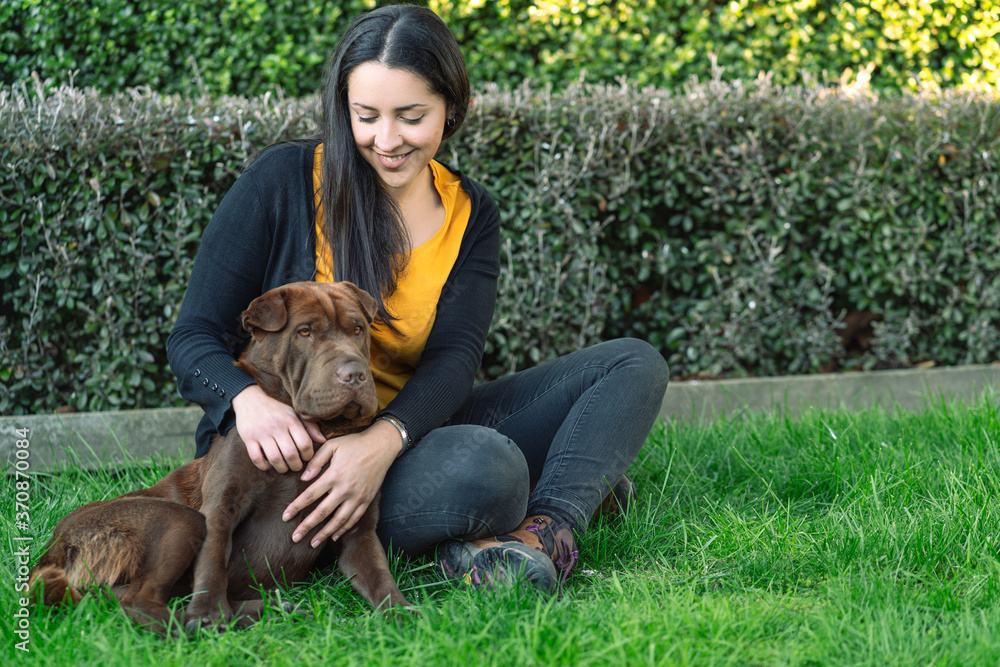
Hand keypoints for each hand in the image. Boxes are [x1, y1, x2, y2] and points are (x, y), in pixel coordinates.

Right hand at [231, 384, 325, 472]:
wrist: (250, 398)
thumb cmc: (276, 409)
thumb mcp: (294, 413)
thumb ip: (310, 427)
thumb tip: (322, 441)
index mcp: (291, 420)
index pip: (304, 443)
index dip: (308, 455)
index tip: (306, 457)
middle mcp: (277, 426)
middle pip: (290, 453)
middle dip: (296, 465)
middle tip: (296, 466)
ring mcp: (261, 433)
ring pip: (275, 458)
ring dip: (281, 468)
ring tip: (284, 468)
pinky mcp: (248, 438)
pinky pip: (256, 458)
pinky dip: (264, 466)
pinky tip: (269, 464)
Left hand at [282, 419, 402, 546]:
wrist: (381, 446)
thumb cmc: (354, 443)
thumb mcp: (332, 445)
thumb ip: (316, 461)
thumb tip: (303, 479)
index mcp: (334, 475)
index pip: (310, 495)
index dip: (296, 507)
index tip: (285, 517)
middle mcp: (345, 489)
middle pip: (322, 512)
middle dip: (306, 526)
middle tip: (295, 537)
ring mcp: (357, 496)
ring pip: (338, 520)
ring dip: (324, 533)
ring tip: (312, 543)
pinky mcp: (367, 500)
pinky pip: (354, 518)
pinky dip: (344, 529)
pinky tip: (334, 536)